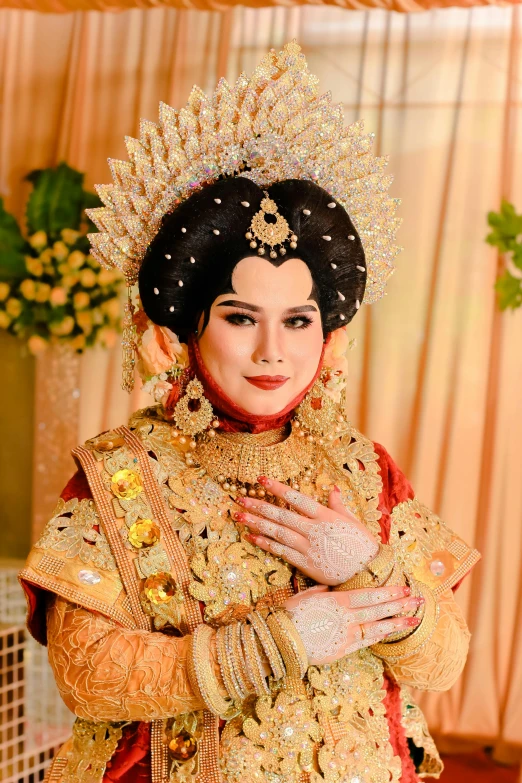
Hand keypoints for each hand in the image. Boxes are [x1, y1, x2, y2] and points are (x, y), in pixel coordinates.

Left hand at [234, 477, 379, 585]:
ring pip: (278, 533)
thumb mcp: (352, 521)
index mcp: (326, 516)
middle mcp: (314, 530)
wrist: (369, 574)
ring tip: (239, 515)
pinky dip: (266, 544)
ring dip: (256, 523)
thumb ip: (338, 505)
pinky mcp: (306, 564)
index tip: (261, 480)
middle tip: (240, 498)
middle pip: (282, 515)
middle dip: (259, 505)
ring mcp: (309, 547)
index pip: (297, 499)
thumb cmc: (362, 545)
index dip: (278, 488)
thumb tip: (333, 488)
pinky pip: (282, 552)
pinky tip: (251, 537)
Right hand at [283, 584, 422, 664]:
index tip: (405, 588)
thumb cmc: (291, 614)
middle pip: (378, 610)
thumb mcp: (306, 596)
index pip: (370, 595)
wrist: (281, 641)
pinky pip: (365, 641)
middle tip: (418, 600)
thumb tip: (331, 586)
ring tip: (413, 620)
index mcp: (338, 601)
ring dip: (396, 623)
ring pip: (377, 627)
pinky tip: (389, 633)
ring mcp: (346, 635)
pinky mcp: (342, 650)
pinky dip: (378, 636)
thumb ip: (322, 590)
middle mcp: (346, 617)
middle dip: (400, 604)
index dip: (389, 592)